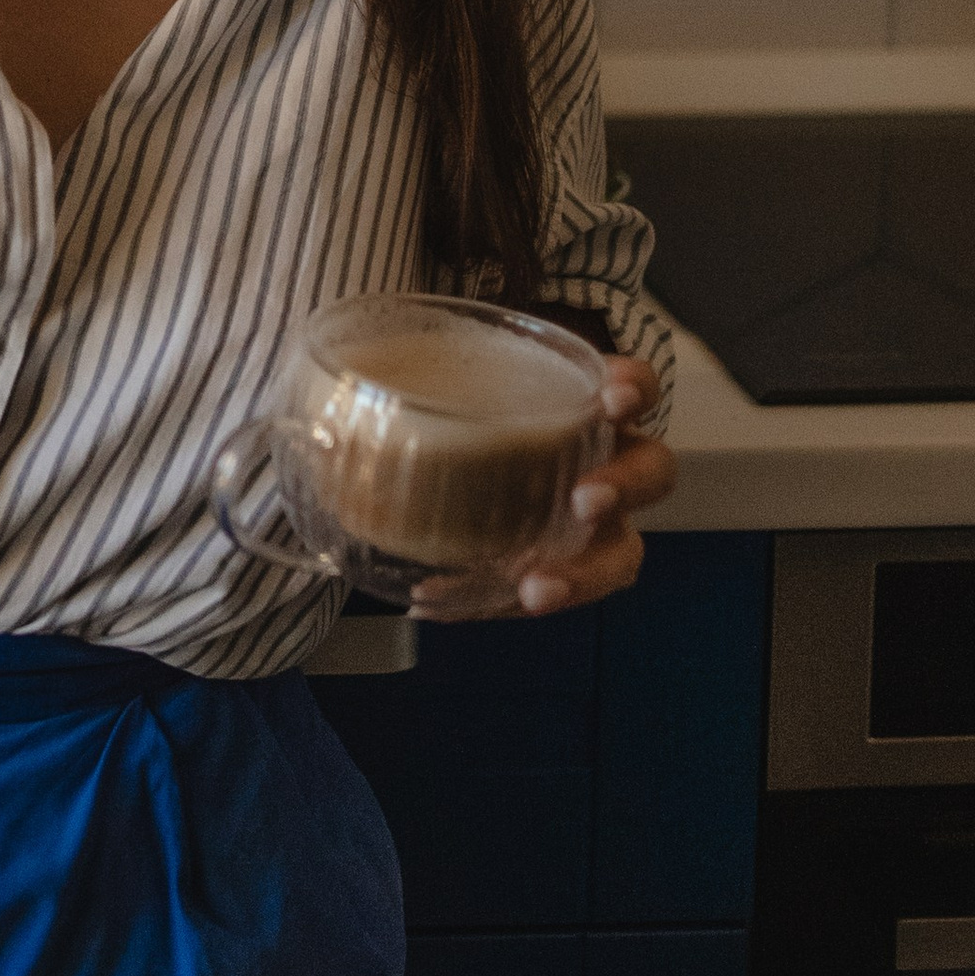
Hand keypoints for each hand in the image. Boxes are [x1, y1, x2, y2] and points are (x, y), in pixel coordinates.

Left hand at [407, 353, 675, 620]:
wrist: (444, 448)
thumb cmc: (463, 403)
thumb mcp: (438, 376)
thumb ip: (399, 371)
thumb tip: (322, 386)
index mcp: (586, 401)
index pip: (637, 385)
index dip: (634, 389)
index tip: (612, 397)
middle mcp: (606, 459)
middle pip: (652, 471)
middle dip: (624, 486)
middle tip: (584, 500)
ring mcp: (590, 522)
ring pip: (620, 551)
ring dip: (583, 574)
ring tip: (534, 588)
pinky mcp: (556, 565)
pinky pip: (549, 592)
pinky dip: (498, 604)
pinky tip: (440, 603)